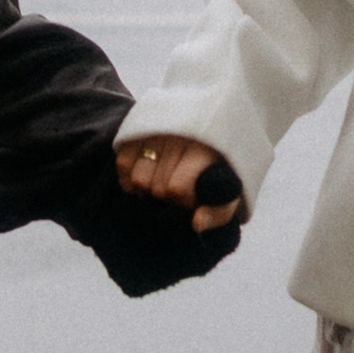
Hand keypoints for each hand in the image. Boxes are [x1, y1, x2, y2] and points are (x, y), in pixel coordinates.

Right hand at [117, 136, 245, 233]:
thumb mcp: (230, 191)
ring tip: (161, 184)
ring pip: (138, 179)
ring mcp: (154, 132)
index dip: (184, 201)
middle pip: (158, 187)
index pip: (177, 188)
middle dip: (167, 198)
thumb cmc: (218, 169)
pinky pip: (122, 164)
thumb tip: (196, 223)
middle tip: (178, 190)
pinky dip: (129, 179)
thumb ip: (219, 213)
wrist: (213, 129)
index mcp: (205, 148)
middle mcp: (177, 135)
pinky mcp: (137, 131)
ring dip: (148, 190)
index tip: (194, 197)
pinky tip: (145, 178)